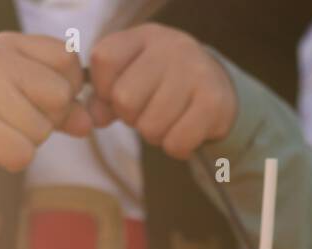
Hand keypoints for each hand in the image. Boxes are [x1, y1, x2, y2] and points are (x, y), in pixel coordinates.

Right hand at [0, 32, 91, 182]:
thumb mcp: (24, 97)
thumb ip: (61, 107)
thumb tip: (88, 124)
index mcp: (8, 44)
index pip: (67, 58)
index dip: (67, 87)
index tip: (43, 100)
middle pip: (60, 95)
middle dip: (49, 119)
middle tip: (17, 121)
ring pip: (42, 130)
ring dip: (29, 142)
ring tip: (0, 132)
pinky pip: (23, 154)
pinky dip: (14, 160)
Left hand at [87, 24, 237, 159]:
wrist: (217, 85)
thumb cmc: (163, 84)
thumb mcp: (131, 77)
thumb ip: (104, 96)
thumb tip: (94, 118)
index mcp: (144, 36)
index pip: (104, 59)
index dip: (103, 89)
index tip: (118, 95)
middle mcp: (171, 47)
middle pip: (124, 99)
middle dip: (131, 117)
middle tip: (148, 111)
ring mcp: (195, 72)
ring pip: (150, 127)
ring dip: (155, 135)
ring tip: (168, 120)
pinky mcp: (214, 102)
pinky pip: (176, 143)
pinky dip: (176, 148)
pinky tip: (184, 132)